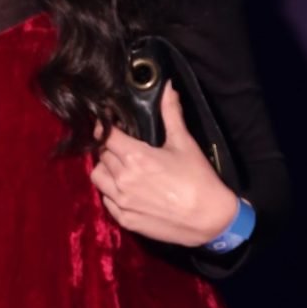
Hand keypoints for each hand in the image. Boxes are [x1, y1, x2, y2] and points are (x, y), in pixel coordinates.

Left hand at [90, 84, 239, 247]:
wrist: (209, 219)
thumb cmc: (198, 179)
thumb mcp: (185, 143)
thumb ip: (171, 114)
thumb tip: (169, 88)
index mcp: (136, 157)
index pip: (106, 135)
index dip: (105, 126)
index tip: (108, 123)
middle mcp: (123, 179)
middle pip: (101, 155)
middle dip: (109, 147)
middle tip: (122, 146)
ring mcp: (121, 201)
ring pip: (97, 177)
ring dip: (105, 169)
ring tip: (120, 167)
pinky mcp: (125, 219)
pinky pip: (106, 201)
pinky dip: (110, 192)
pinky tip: (125, 189)